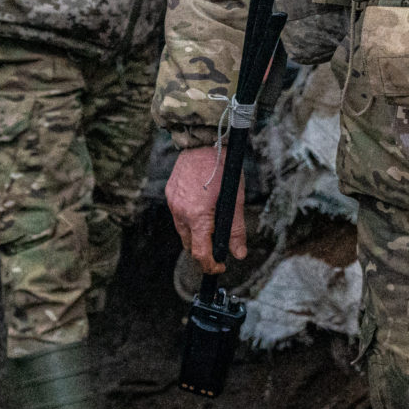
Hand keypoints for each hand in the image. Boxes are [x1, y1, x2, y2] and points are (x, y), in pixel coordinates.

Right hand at [166, 142, 247, 275]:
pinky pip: (178, 213)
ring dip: (196, 233)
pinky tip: (201, 207)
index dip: (211, 265)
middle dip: (203, 249)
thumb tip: (239, 254)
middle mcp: (180, 212)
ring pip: (182, 230)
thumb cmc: (223, 168)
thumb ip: (236, 229)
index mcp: (197, 217)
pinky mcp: (170, 193)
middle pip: (189, 244)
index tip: (220, 266)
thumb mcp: (235, 200)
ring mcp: (172, 202)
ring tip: (211, 224)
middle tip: (219, 246)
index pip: (200, 253)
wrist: (203, 141)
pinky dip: (189, 217)